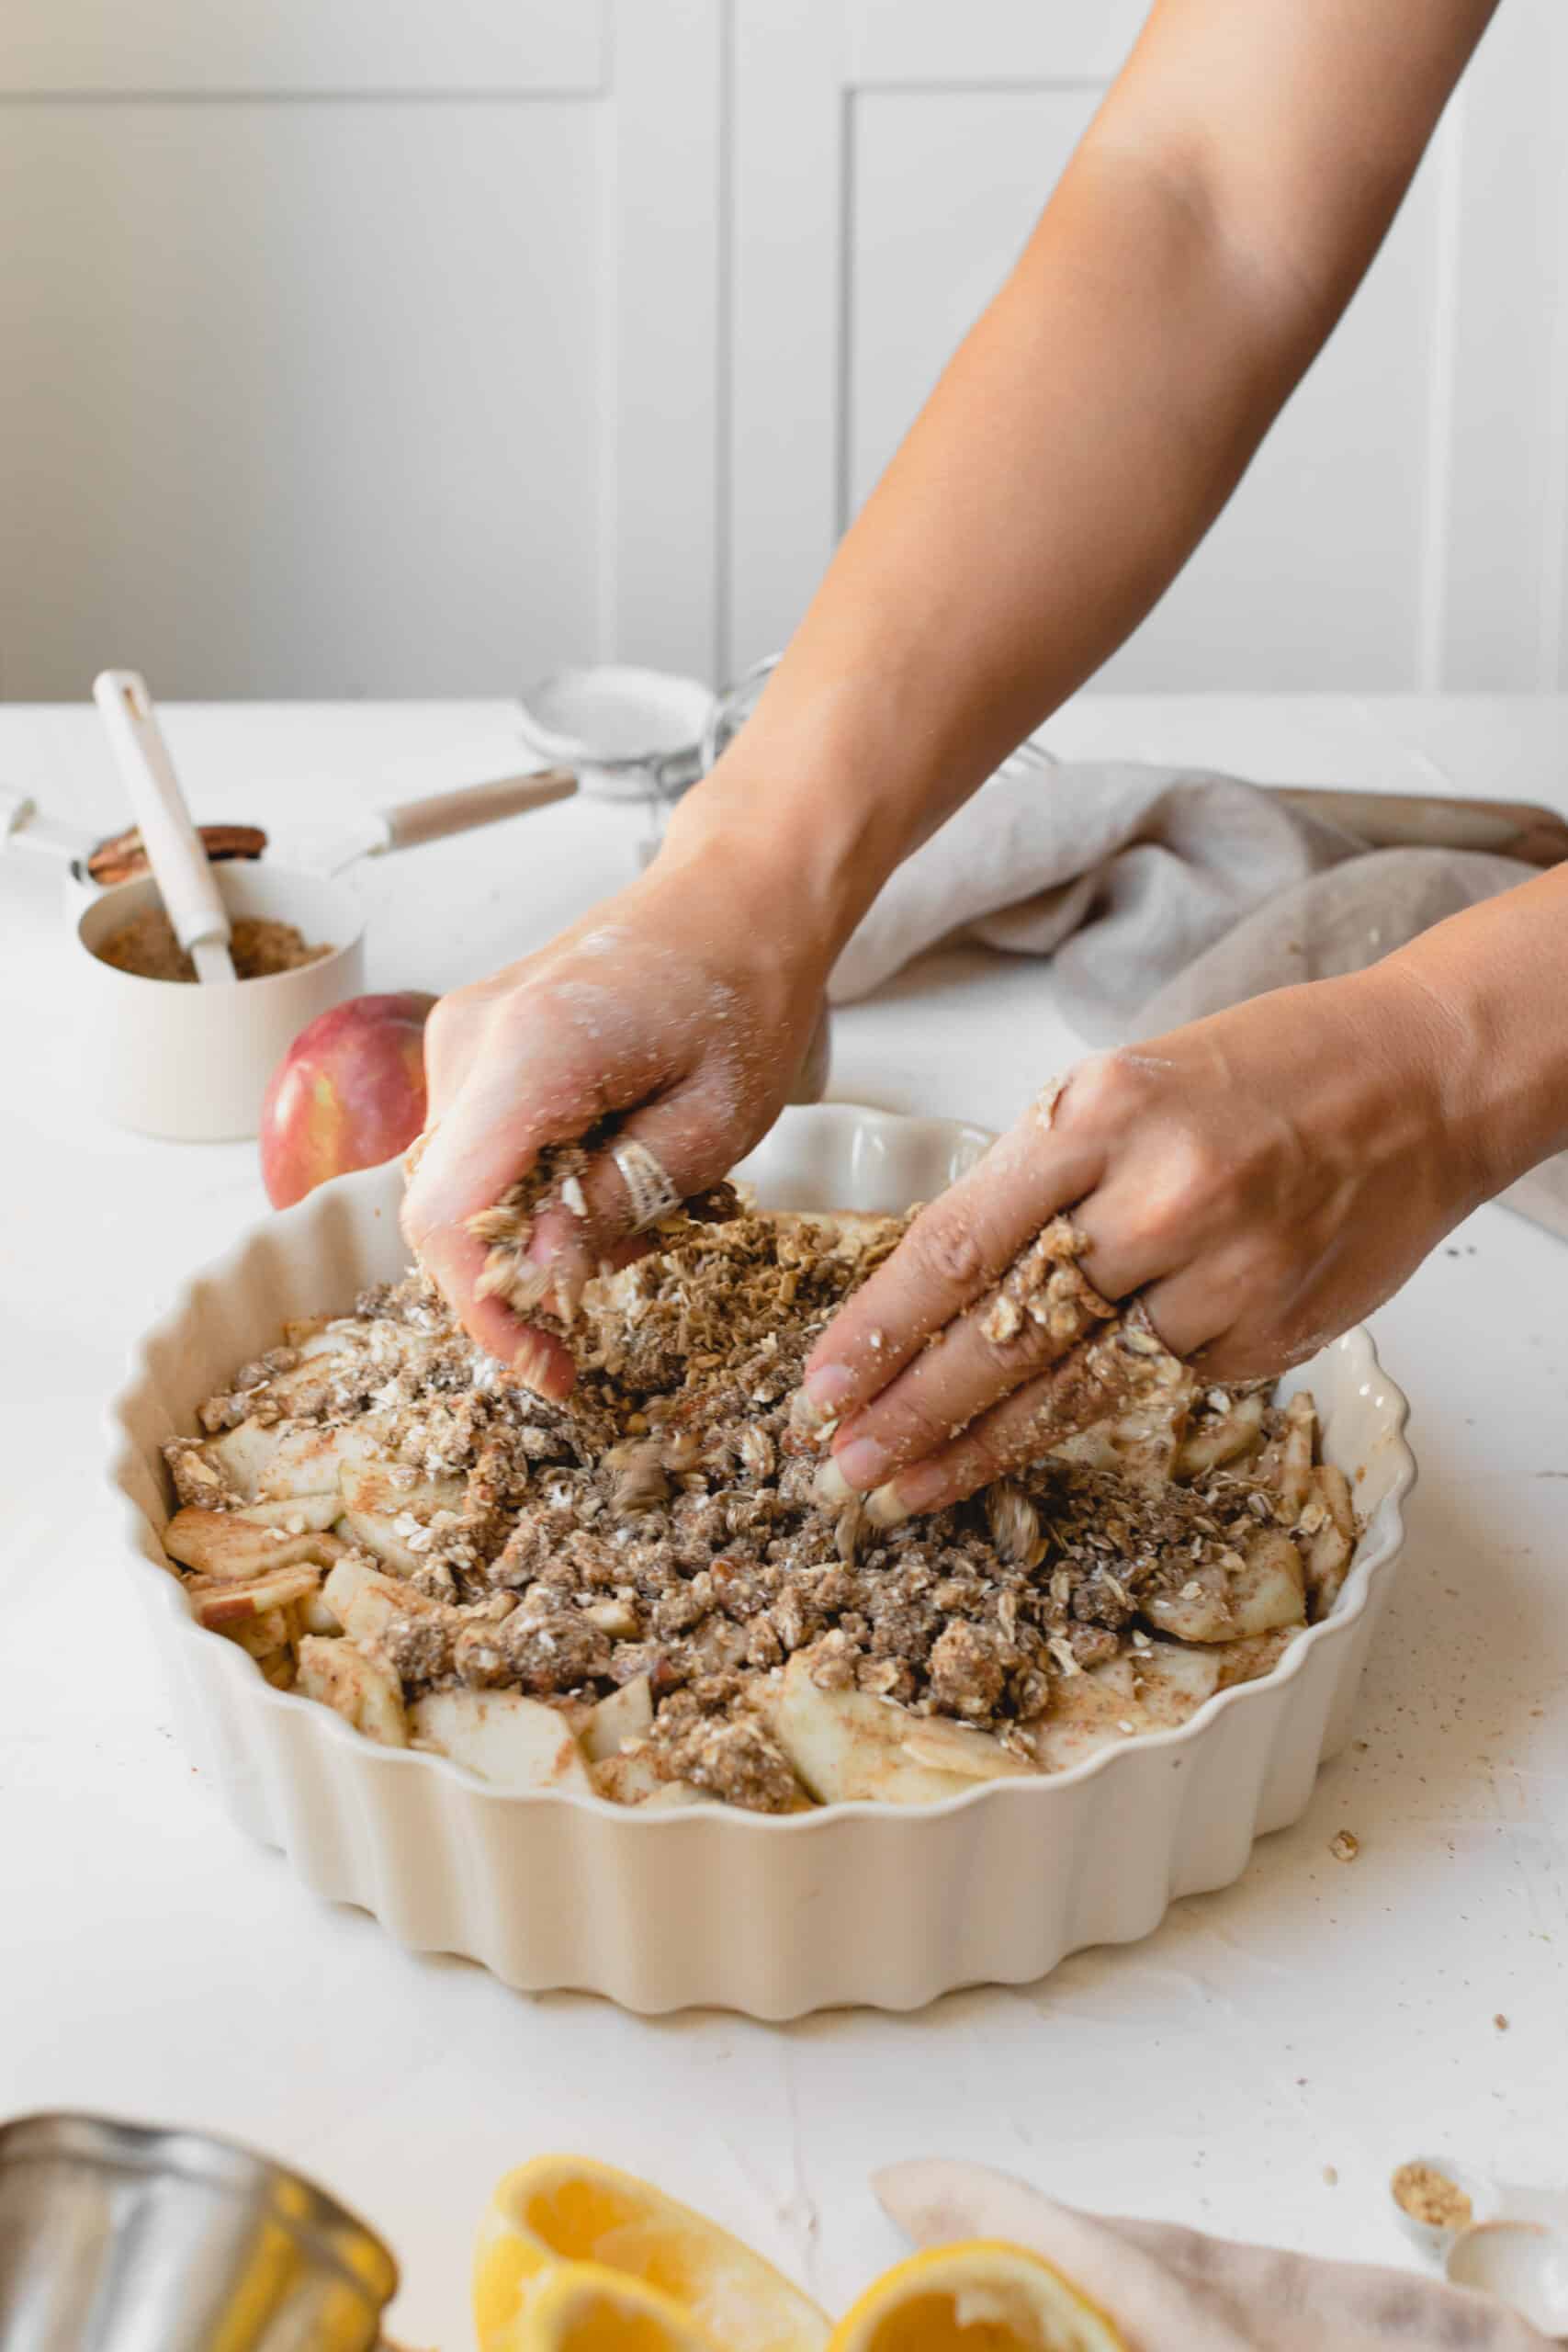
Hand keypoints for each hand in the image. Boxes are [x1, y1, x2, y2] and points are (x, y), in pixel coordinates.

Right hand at [401, 847, 830, 1393]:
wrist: (733, 896)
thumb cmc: (742, 993)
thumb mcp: (715, 1123)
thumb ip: (618, 1202)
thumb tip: (542, 1277)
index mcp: (530, 1051)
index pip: (447, 1215)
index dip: (485, 1310)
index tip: (545, 1367)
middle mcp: (469, 1039)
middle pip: (440, 1209)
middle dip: (515, 1279)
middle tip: (597, 1315)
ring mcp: (459, 1037)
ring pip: (458, 1185)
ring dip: (530, 1230)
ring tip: (635, 1209)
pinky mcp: (471, 1045)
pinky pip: (475, 1148)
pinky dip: (529, 1186)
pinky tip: (607, 1170)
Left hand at [802, 968, 1477, 1521]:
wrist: (1423, 1083)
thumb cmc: (1259, 1075)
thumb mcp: (1121, 1088)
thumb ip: (1037, 1178)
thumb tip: (938, 1286)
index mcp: (1096, 1117)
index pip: (957, 1244)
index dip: (880, 1328)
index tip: (822, 1383)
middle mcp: (1156, 1198)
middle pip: (1004, 1331)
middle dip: (911, 1410)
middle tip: (843, 1465)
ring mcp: (1221, 1273)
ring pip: (1076, 1384)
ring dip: (981, 1445)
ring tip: (907, 1488)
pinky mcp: (1270, 1332)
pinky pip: (1158, 1379)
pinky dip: (1107, 1394)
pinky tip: (1061, 1411)